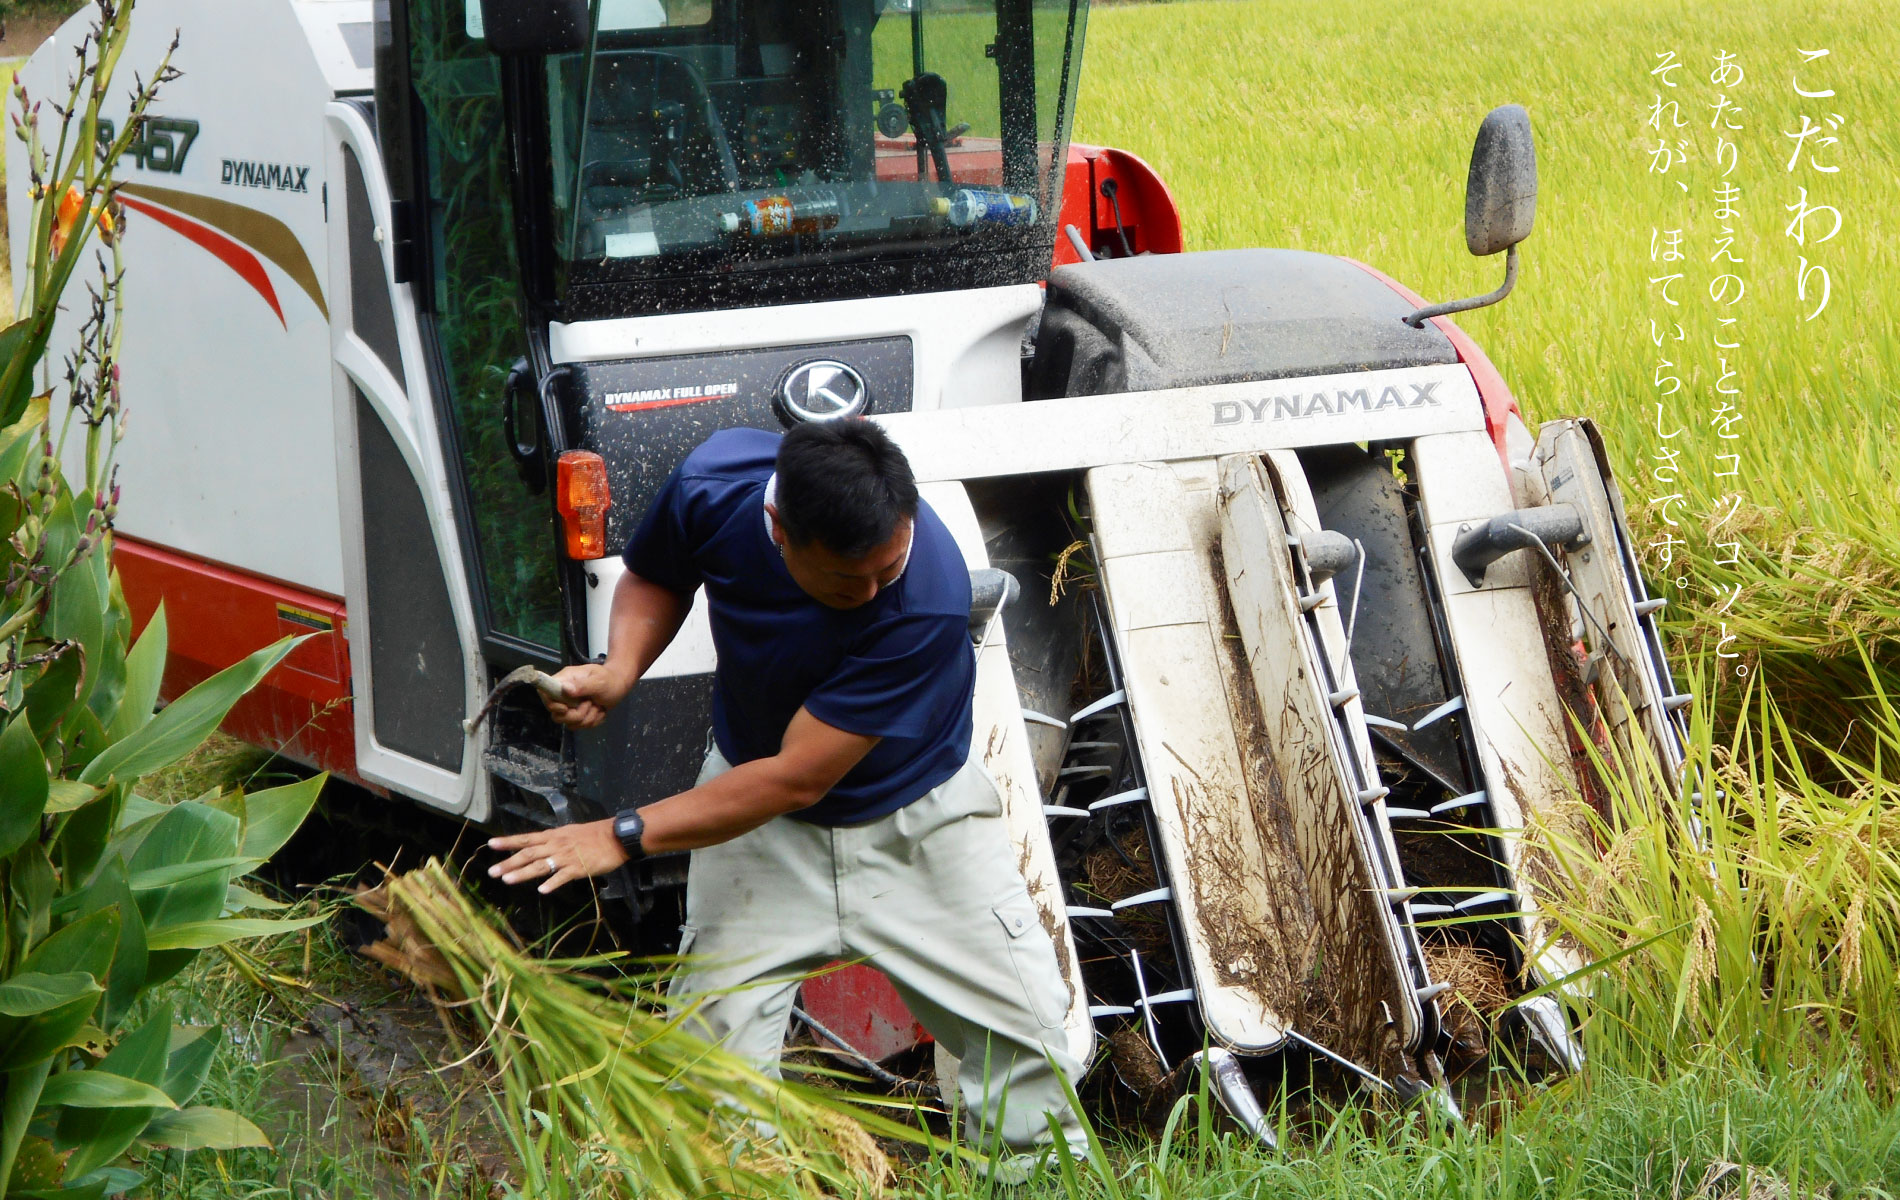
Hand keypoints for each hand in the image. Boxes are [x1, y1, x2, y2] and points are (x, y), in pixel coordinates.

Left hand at [487, 820, 629, 893]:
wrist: (616, 837)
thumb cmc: (593, 835)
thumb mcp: (569, 832)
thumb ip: (553, 840)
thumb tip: (539, 845)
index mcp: (553, 836)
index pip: (526, 839)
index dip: (508, 842)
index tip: (491, 844)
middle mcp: (556, 845)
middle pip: (528, 854)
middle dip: (509, 863)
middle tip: (492, 872)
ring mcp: (566, 857)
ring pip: (540, 865)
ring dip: (522, 873)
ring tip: (507, 880)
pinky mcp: (578, 868)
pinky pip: (563, 877)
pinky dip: (552, 883)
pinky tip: (542, 890)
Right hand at [541, 663, 628, 728]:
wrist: (619, 686)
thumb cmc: (610, 679)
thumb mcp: (599, 681)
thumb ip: (582, 686)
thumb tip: (565, 688)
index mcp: (565, 680)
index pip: (545, 692)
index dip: (551, 704)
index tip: (565, 708)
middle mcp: (564, 693)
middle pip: (556, 714)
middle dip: (576, 715)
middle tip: (591, 704)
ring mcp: (570, 705)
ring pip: (569, 723)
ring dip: (587, 718)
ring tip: (598, 706)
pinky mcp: (577, 714)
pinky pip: (579, 726)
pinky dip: (592, 721)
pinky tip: (599, 711)